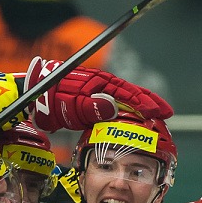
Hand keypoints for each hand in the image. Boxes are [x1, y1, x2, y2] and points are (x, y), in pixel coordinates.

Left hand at [25, 56, 172, 131]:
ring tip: (157, 116)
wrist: (34, 96)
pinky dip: (127, 112)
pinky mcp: (93, 101)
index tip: (158, 112)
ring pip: (124, 100)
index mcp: (99, 83)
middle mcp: (101, 85)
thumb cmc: (50, 99)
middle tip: (167, 113)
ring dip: (141, 108)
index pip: (127, 92)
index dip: (144, 103)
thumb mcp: (70, 105)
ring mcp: (98, 92)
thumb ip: (91, 107)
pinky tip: (134, 119)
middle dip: (150, 103)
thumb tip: (114, 107)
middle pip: (131, 93)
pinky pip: (115, 105)